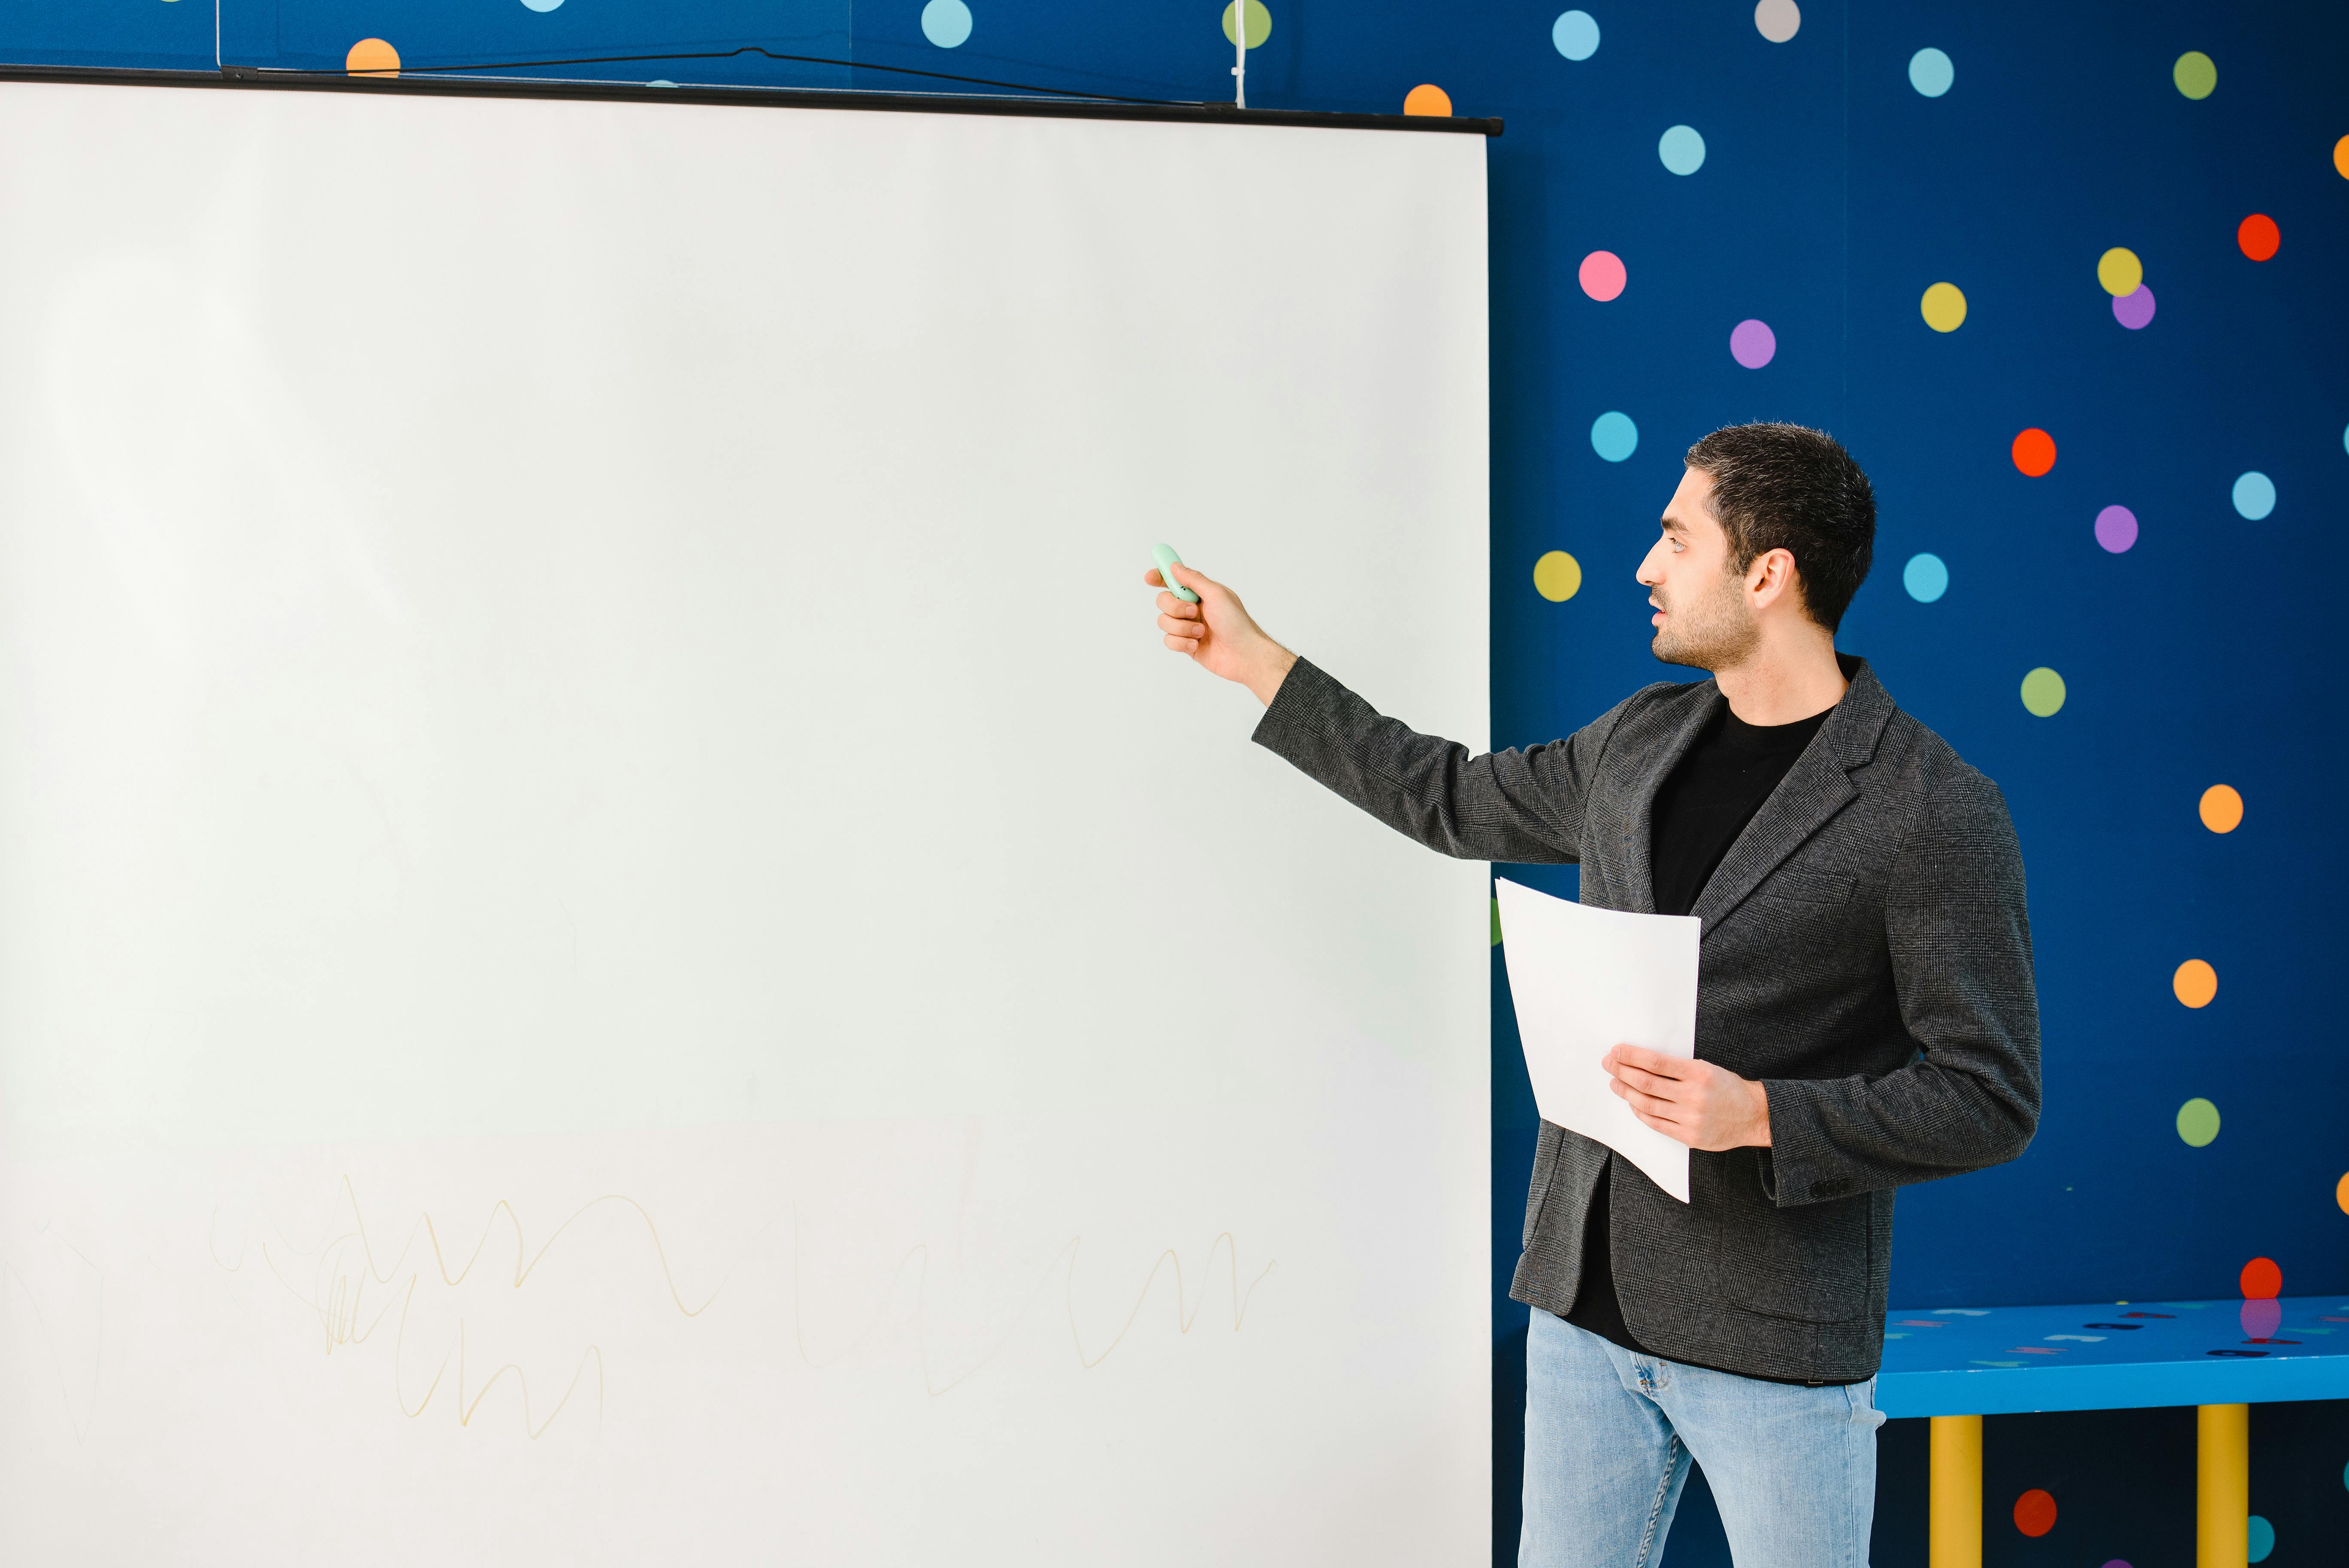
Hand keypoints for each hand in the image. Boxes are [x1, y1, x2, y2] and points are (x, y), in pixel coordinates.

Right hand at [1144, 561, 1297, 705]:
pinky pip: (1169, 641)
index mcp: (1200, 592)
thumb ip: (1193, 580)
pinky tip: (1197, 645)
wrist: (1244, 655)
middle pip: (1163, 601)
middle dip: (1175, 607)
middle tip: (1194, 612)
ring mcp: (1188, 627)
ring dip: (1182, 628)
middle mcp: (1192, 608)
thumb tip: (1175, 566)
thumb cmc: (1237, 623)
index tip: (1149, 578)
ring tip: (1201, 632)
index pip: (1174, 580)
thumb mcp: (1216, 595)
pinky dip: (1182, 643)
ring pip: (1164, 622)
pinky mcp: (1186, 645)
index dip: (1160, 577)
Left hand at [1602, 1045, 1772, 1151]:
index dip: (1632, 1056)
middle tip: (1608, 1064)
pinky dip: (1640, 1112)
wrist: (1753, 1115)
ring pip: (1647, 1104)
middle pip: (1646, 1083)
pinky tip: (1632, 1103)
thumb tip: (1641, 1061)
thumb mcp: (1707, 1068)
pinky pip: (1656, 1123)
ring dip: (1626, 1092)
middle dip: (1622, 1071)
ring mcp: (1690, 1118)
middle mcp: (1693, 1096)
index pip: (1656, 1062)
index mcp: (1699, 1073)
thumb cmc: (1727, 1088)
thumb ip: (1677, 1067)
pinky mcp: (1689, 1136)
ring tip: (1615, 1083)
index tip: (1616, 1051)